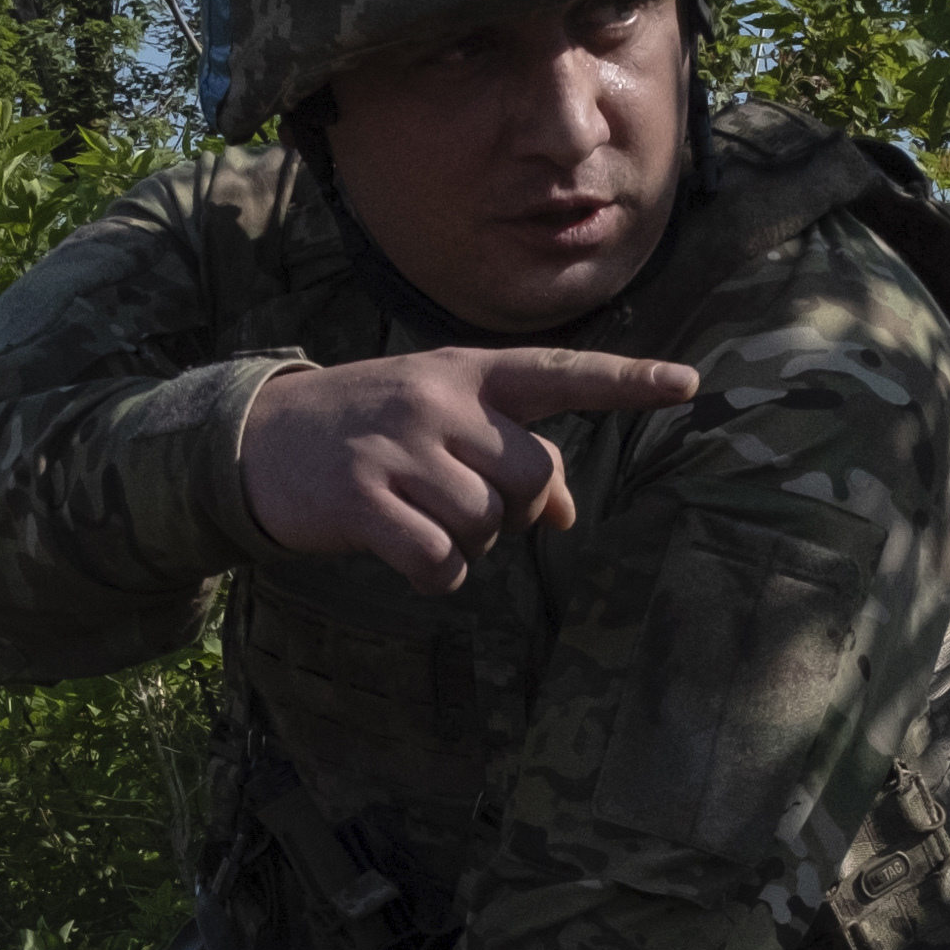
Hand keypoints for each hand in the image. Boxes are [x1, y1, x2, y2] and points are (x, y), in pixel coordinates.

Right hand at [236, 347, 701, 590]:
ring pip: (487, 525)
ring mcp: (398, 450)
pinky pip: (440, 562)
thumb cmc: (370, 429)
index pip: (560, 374)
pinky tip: (410, 559)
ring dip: (468, 544)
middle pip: (533, 475)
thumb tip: (567, 515)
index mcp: (466, 373)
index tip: (690, 385)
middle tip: (469, 506)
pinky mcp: (362, 501)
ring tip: (423, 521)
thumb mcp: (440, 420)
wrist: (259, 437)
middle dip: (517, 509)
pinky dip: (437, 577)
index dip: (628, 384)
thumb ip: (505, 450)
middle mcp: (437, 403)